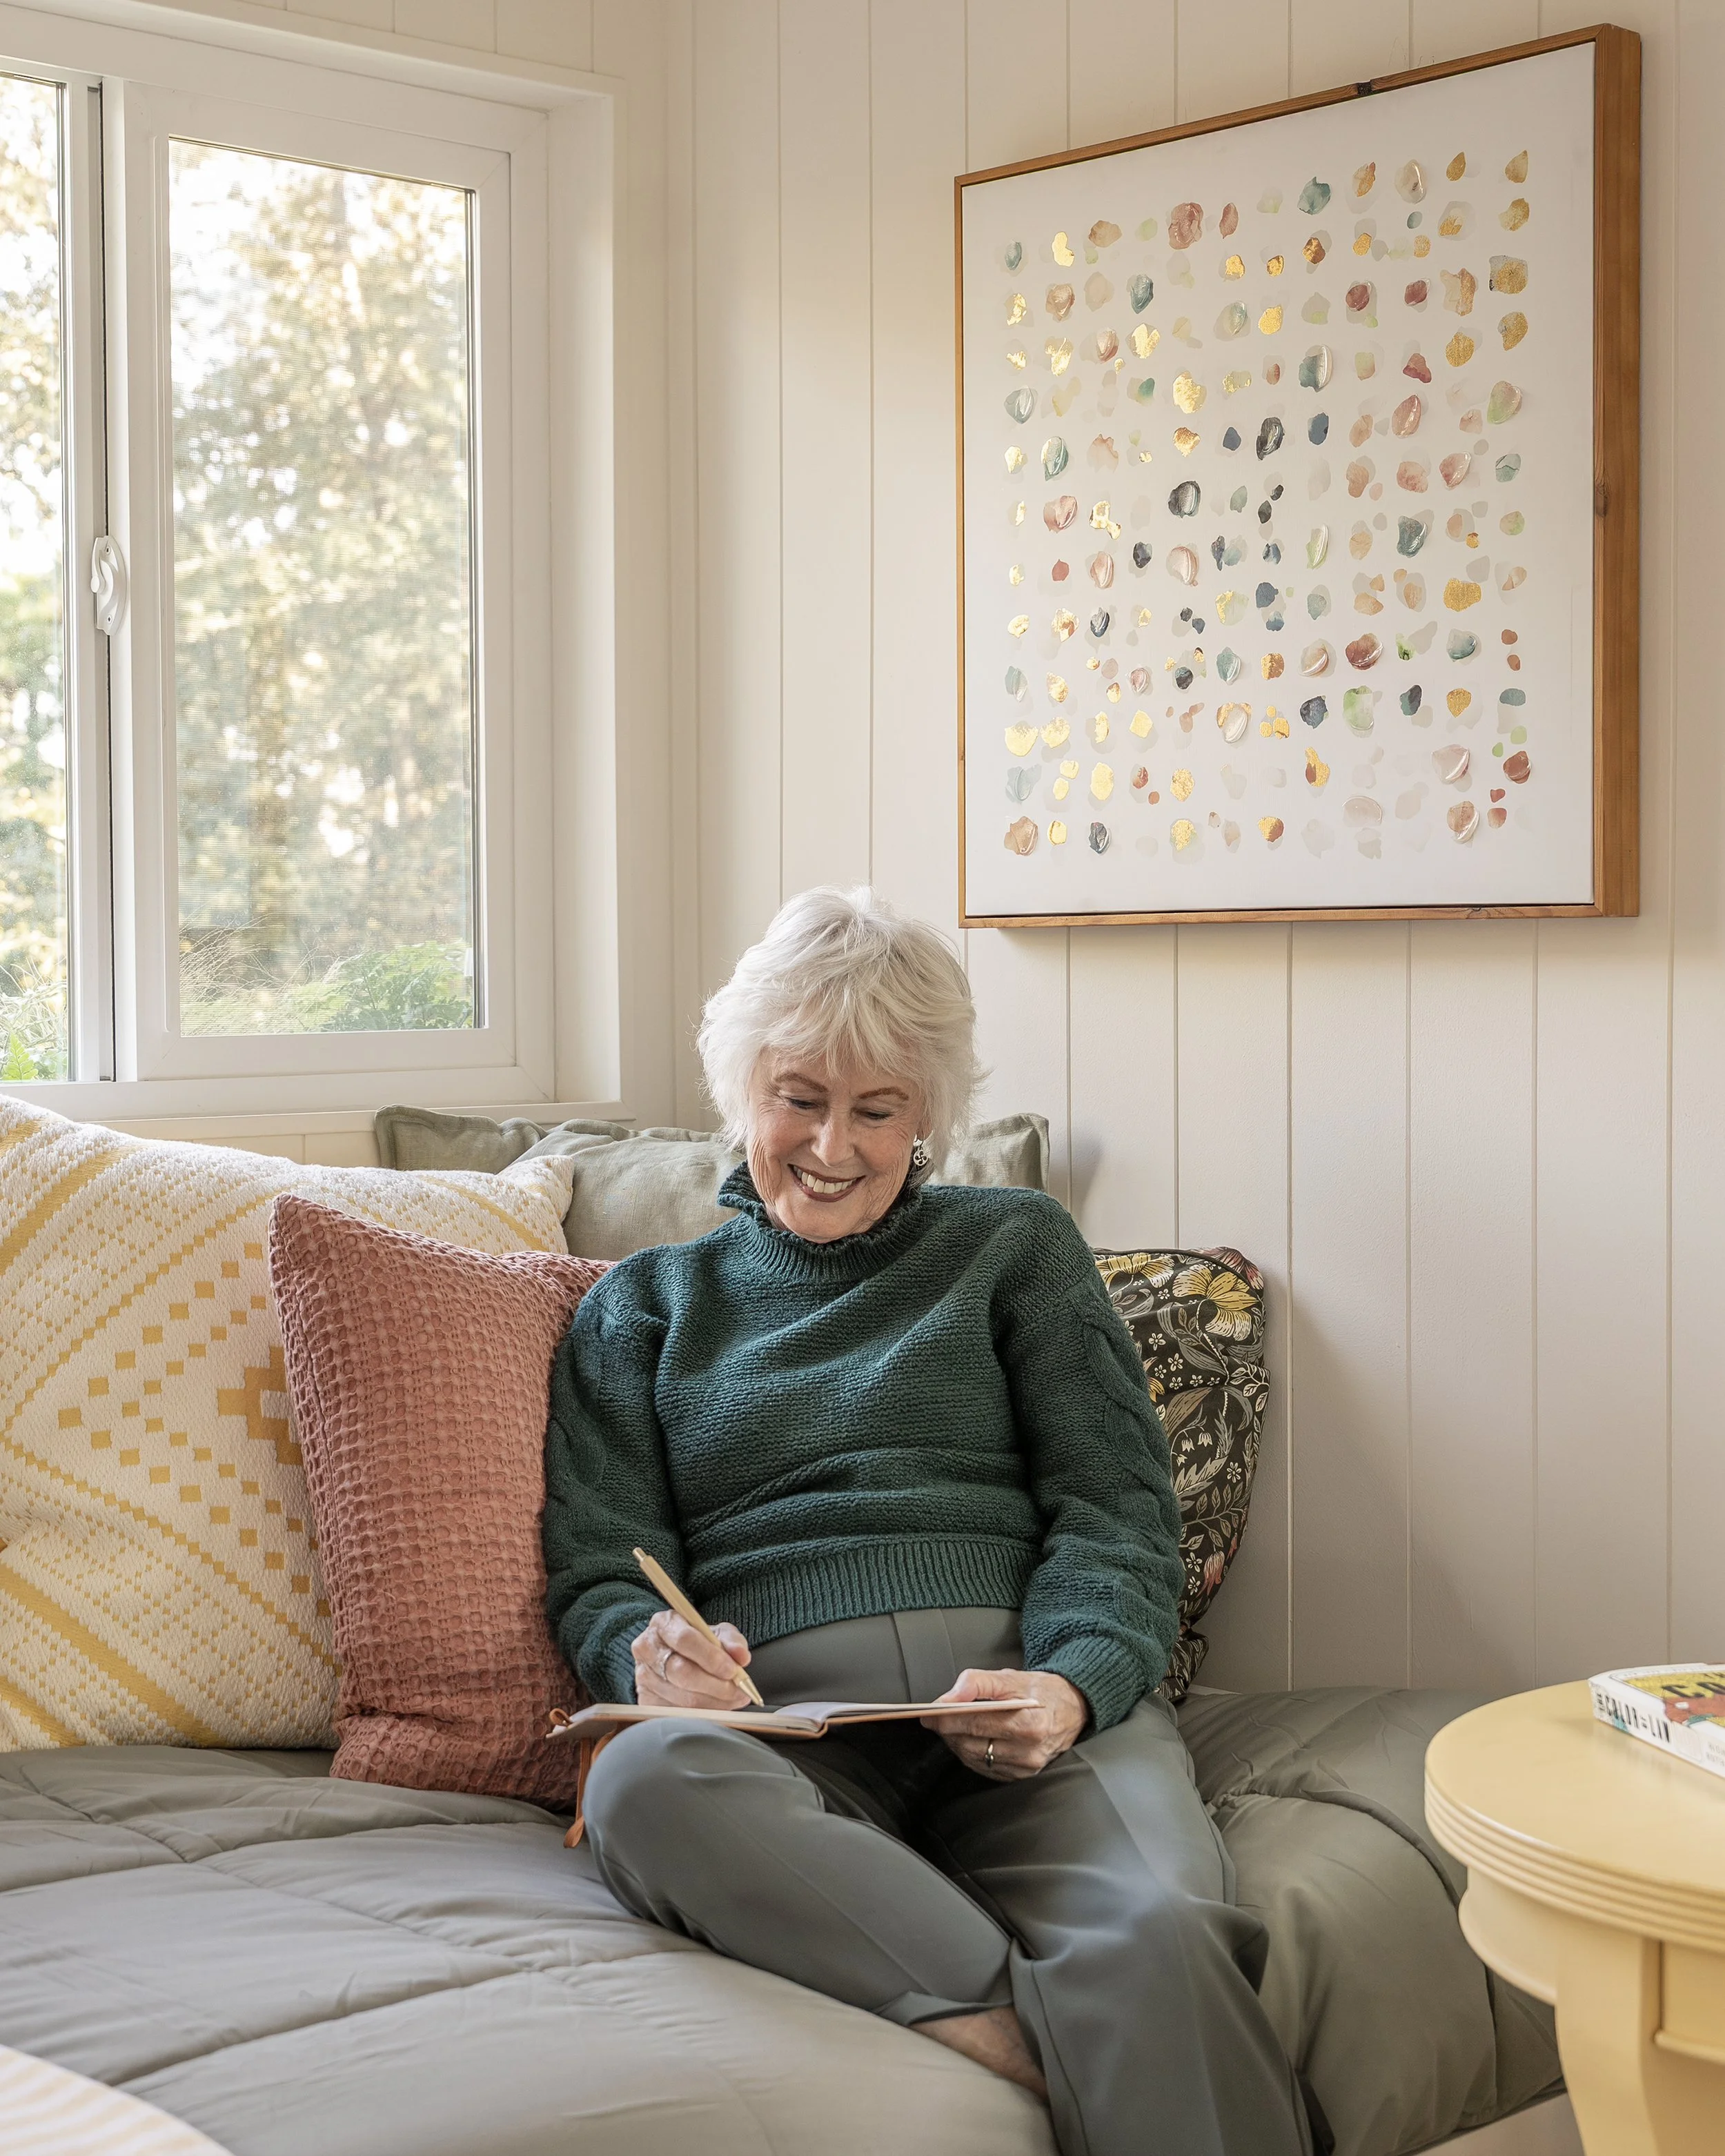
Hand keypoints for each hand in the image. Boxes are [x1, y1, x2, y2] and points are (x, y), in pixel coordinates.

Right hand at [631, 1610, 755, 1708]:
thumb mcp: (715, 1633)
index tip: (732, 1670)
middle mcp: (647, 1647)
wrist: (673, 1656)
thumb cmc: (696, 1643)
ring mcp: (643, 1675)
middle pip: (682, 1672)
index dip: (711, 1658)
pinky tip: (715, 1709)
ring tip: (732, 1700)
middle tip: (737, 1691)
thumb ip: (731, 1640)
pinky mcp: (644, 1699)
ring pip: (681, 1697)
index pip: (685, 1640)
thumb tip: (741, 1656)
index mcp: (664, 1623)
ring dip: (713, 1703)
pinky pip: (675, 1714)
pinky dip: (701, 1715)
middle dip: (715, 1685)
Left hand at [923, 1667, 1089, 1779]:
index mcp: (1029, 1724)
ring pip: (974, 1758)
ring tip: (951, 1725)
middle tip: (935, 1717)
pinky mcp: (1021, 1777)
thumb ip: (978, 1682)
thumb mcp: (1012, 1677)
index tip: (928, 1713)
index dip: (948, 1718)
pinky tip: (969, 1738)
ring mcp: (1025, 1768)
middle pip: (971, 1744)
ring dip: (957, 1742)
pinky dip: (970, 1753)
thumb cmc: (1041, 1691)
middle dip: (948, 1730)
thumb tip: (950, 1697)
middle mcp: (1029, 1752)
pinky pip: (984, 1768)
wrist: (1072, 1710)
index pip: (976, 1723)